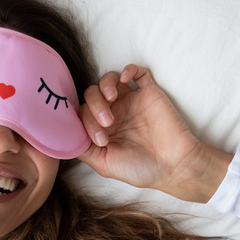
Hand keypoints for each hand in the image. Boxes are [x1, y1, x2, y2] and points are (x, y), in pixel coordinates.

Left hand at [77, 65, 231, 202]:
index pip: (81, 114)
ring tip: (111, 99)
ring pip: (108, 80)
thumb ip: (83, 149)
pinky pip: (136, 72)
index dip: (85, 122)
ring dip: (104, 86)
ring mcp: (131, 102)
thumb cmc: (140, 169)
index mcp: (101, 129)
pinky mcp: (149, 93)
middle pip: (91, 95)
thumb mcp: (104, 164)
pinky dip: (128, 69)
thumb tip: (66, 136)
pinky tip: (125, 79)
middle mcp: (114, 113)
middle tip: (108, 123)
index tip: (100, 139)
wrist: (174, 166)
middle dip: (94, 107)